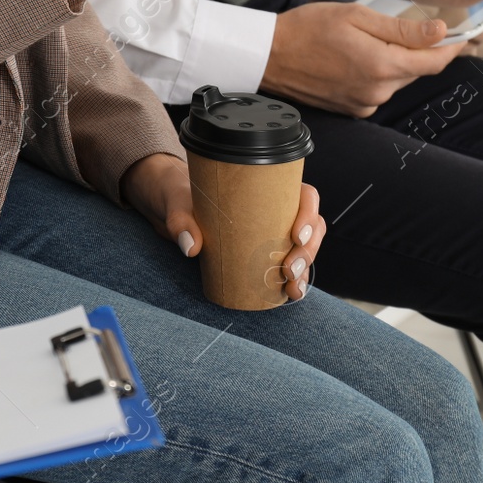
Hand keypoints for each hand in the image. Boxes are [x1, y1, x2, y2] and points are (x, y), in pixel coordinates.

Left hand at [121, 153, 325, 300]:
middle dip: (308, 251)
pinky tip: (290, 294)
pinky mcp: (261, 253)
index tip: (296, 235)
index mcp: (266, 187)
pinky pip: (287, 266)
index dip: (309, 214)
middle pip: (311, 227)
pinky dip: (293, 281)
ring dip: (304, 270)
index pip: (303, 196)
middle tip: (289, 269)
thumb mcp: (178, 201)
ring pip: (304, 249)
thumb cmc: (181, 196)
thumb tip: (190, 246)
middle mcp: (276, 209)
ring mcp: (271, 232)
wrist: (171, 208)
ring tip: (291, 288)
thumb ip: (181, 220)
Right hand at [261, 1, 463, 117]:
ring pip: (396, 80)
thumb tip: (440, 32)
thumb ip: (402, 28)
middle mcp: (377, 91)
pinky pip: (378, 90)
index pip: (433, 62)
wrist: (268, 56)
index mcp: (381, 65)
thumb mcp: (357, 16)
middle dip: (416, 50)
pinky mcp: (352, 109)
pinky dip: (375, 74)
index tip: (462, 36)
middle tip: (402, 28)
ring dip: (393, 62)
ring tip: (365, 42)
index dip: (451, 48)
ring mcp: (364, 103)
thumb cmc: (307, 29)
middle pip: (415, 70)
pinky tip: (354, 59)